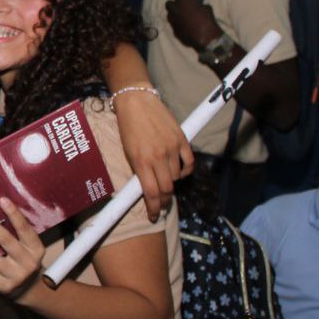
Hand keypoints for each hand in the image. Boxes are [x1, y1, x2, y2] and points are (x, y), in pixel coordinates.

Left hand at [0, 199, 45, 297]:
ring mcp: (16, 276)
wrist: (28, 289)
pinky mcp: (3, 286)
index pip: (25, 229)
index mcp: (36, 249)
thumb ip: (16, 233)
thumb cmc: (23, 259)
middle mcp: (28, 262)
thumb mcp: (27, 247)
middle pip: (7, 242)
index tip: (2, 200)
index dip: (14, 214)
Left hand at [113, 88, 193, 220]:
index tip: (153, 216)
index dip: (153, 208)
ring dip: (172, 183)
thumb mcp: (128, 152)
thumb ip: (139, 170)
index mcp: (141, 161)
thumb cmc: (128, 127)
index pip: (152, 192)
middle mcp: (158, 156)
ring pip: (177, 177)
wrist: (137, 102)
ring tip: (166, 182)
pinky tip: (179, 172)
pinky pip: (189, 163)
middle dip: (164, 201)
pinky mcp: (182, 139)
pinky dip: (185, 171)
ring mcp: (172, 148)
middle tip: (161, 204)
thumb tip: (147, 188)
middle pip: (167, 189)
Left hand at [165, 0, 222, 50]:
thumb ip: (198, 5)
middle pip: (169, 3)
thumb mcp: (207, 8)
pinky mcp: (173, 31)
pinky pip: (174, 25)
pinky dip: (178, 25)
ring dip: (174, 14)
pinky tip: (185, 27)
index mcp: (183, 1)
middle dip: (174, 4)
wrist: (206, 38)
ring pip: (169, 15)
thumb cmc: (208, 20)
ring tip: (183, 17)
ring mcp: (172, 21)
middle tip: (182, 7)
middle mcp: (174, 9)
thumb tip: (198, 6)